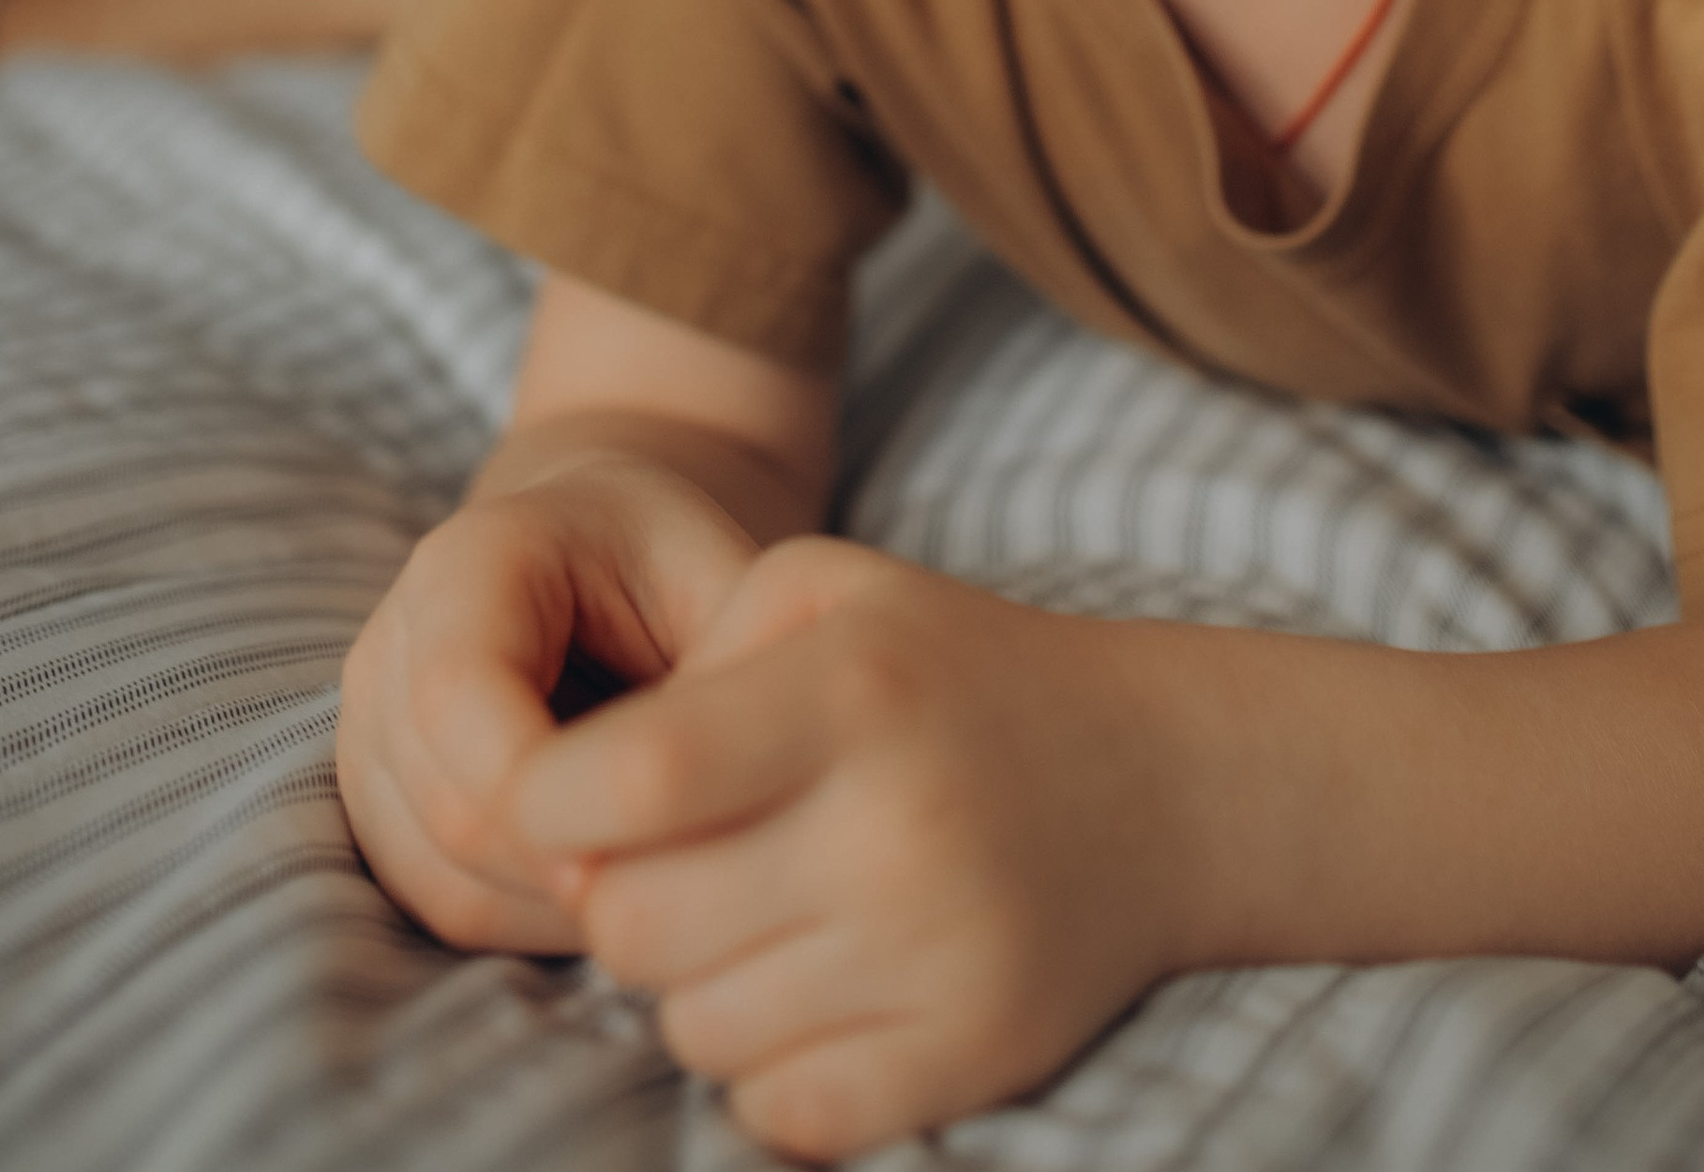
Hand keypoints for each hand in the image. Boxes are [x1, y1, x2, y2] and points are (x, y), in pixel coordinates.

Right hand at [338, 456, 762, 958]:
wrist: (596, 554)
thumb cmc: (670, 568)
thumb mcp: (726, 578)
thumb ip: (735, 661)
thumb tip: (726, 784)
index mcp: (466, 564)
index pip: (457, 697)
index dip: (545, 797)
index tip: (653, 847)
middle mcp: (391, 646)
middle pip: (449, 807)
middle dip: (570, 867)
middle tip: (685, 886)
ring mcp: (369, 732)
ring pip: (440, 876)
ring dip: (555, 910)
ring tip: (659, 884)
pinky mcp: (379, 806)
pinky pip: (441, 903)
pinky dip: (531, 923)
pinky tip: (611, 889)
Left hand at [519, 540, 1185, 1160]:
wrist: (1156, 783)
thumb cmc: (947, 672)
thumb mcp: (825, 592)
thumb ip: (686, 652)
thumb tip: (570, 802)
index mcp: (851, 691)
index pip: (631, 778)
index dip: (547, 800)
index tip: (560, 800)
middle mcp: (894, 829)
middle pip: (634, 927)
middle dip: (621, 898)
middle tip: (679, 860)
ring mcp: (937, 958)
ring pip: (690, 1031)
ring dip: (694, 983)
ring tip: (762, 914)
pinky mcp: (969, 1058)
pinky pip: (776, 1111)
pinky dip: (765, 1063)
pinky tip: (813, 985)